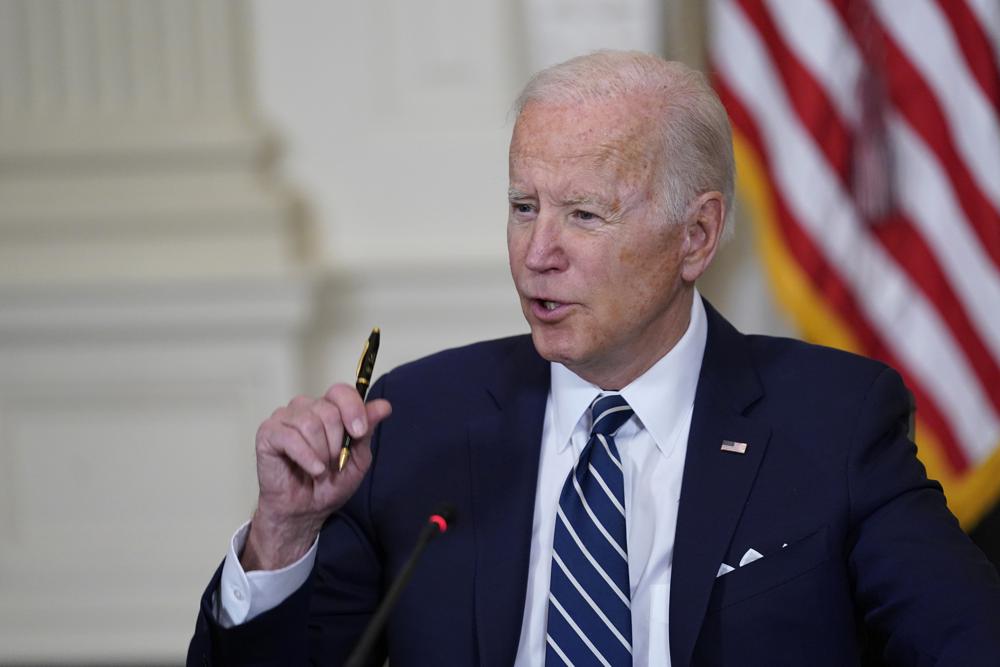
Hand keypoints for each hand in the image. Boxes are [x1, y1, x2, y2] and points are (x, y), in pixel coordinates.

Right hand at [241, 383, 391, 570]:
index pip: (341, 391)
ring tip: (320, 469)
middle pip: (328, 410)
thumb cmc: (329, 484)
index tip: (359, 433)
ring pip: (309, 423)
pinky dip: (305, 457)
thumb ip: (367, 430)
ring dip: (320, 453)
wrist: (305, 510)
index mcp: (328, 408)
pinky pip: (289, 437)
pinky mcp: (268, 433)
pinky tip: (313, 470)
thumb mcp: (358, 458)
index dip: (352, 409)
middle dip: (336, 443)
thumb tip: (384, 406)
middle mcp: (306, 407)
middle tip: (332, 462)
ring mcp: (284, 418)